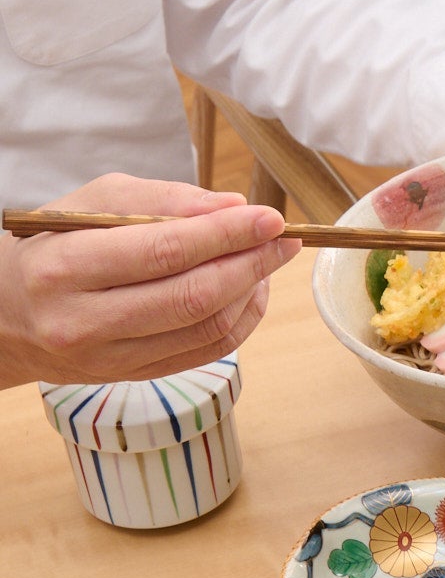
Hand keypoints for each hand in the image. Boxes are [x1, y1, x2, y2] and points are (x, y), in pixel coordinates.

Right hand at [0, 174, 296, 389]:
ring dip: (252, 291)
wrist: (5, 313)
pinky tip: (250, 289)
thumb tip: (234, 207)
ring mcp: (109, 357)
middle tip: (284, 239)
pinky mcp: (132, 377)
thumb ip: (164, 201)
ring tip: (267, 259)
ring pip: (206, 328)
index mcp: (66, 267)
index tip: (270, 218)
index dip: (228, 235)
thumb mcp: (92, 203)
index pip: (166, 251)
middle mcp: (85, 320)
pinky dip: (241, 319)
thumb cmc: (53, 245)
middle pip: (194, 296)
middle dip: (252, 263)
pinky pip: (206, 352)